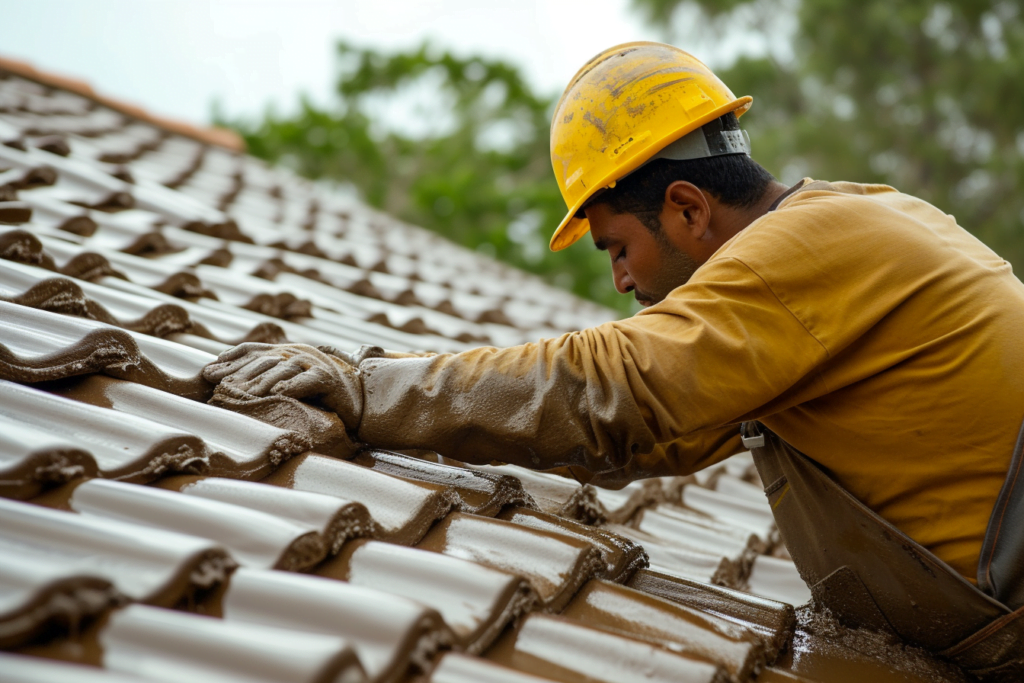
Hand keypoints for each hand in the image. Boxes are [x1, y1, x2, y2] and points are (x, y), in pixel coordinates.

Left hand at [202, 343, 362, 426]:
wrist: (360, 397)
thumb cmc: (321, 394)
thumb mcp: (291, 384)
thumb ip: (267, 380)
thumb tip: (230, 386)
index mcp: (287, 351)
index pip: (253, 350)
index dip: (229, 359)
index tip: (207, 373)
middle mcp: (298, 352)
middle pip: (262, 360)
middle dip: (238, 372)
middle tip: (218, 386)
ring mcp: (314, 363)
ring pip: (281, 370)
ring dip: (259, 382)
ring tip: (241, 394)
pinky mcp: (328, 378)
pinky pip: (306, 381)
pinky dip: (292, 387)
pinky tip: (277, 395)